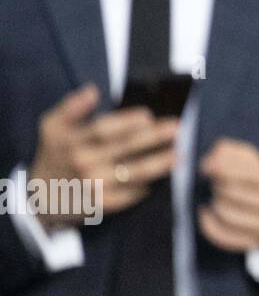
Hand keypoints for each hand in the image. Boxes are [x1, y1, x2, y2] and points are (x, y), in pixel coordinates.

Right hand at [28, 84, 178, 229]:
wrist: (41, 198)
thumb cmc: (55, 154)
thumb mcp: (52, 127)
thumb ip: (72, 107)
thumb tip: (93, 90)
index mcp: (72, 142)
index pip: (102, 130)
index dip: (126, 122)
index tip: (148, 115)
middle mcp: (84, 164)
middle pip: (124, 149)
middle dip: (153, 138)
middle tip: (176, 128)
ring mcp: (94, 186)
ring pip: (133, 173)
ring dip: (159, 163)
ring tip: (179, 154)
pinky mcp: (102, 205)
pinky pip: (131, 193)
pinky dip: (148, 184)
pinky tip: (164, 175)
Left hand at [198, 138, 258, 252]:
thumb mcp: (257, 164)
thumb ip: (234, 154)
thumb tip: (210, 159)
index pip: (245, 172)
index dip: (221, 168)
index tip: (206, 166)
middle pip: (233, 192)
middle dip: (217, 185)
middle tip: (215, 183)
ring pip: (227, 215)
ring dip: (214, 203)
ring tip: (215, 197)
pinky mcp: (254, 243)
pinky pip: (223, 237)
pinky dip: (208, 225)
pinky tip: (205, 214)